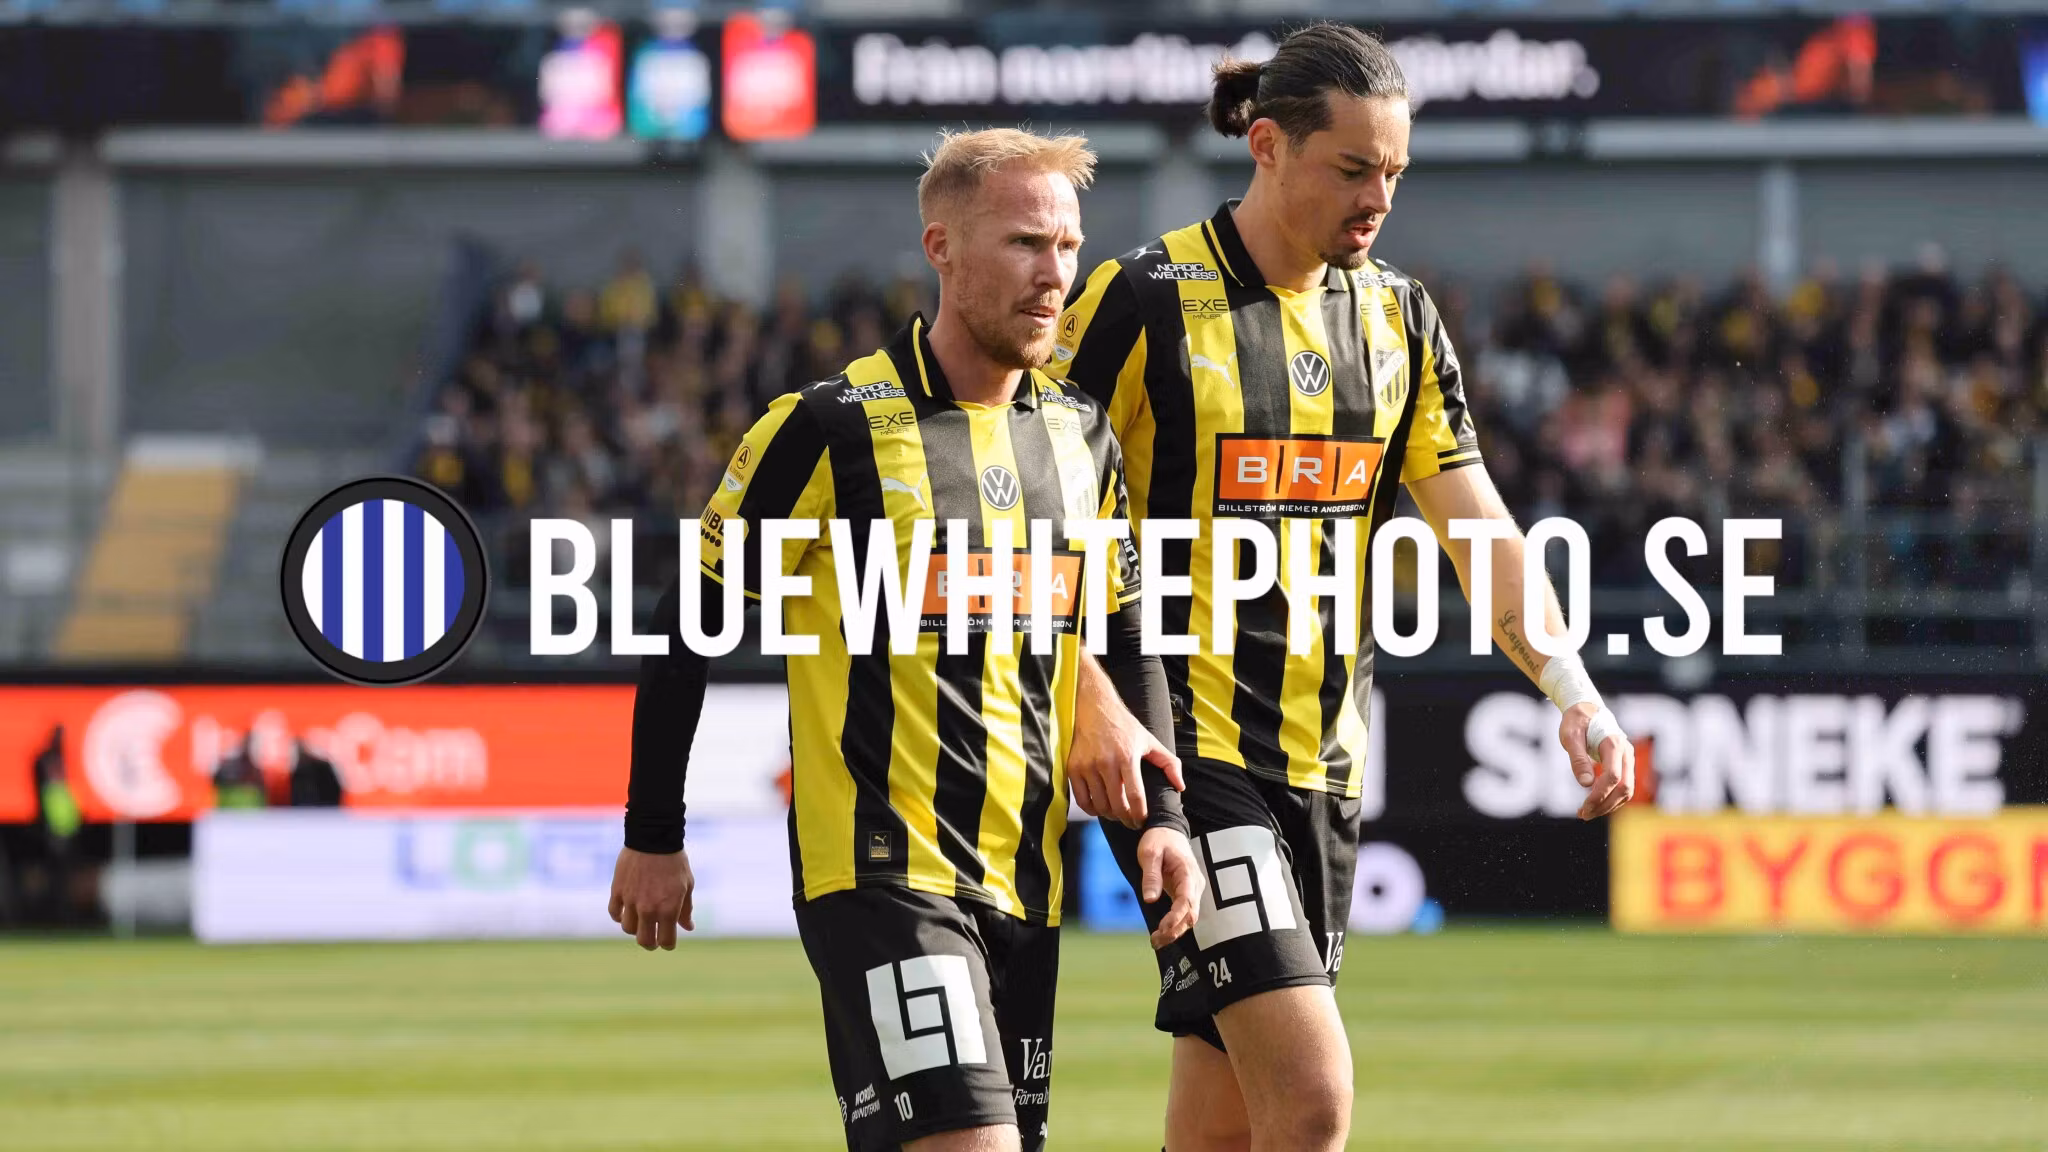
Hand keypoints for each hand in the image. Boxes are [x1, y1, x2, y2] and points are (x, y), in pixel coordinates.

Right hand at [609, 846, 694, 949]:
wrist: (654, 838)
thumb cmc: (675, 861)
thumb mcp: (686, 885)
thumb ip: (686, 909)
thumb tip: (688, 927)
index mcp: (668, 909)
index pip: (666, 941)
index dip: (668, 944)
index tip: (668, 941)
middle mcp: (648, 909)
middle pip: (644, 941)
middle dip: (650, 943)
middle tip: (653, 939)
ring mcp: (631, 901)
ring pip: (628, 929)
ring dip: (635, 928)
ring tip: (641, 921)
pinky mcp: (617, 891)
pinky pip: (615, 913)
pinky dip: (620, 915)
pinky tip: (627, 911)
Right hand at [1069, 656, 1183, 828]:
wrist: (1095, 708)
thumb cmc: (1124, 726)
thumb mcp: (1149, 741)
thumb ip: (1169, 763)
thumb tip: (1180, 786)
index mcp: (1127, 757)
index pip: (1135, 796)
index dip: (1139, 814)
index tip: (1142, 819)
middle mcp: (1106, 763)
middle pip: (1116, 805)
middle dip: (1126, 819)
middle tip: (1131, 822)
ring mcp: (1087, 766)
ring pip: (1099, 805)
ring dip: (1110, 815)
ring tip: (1117, 814)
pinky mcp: (1073, 768)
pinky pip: (1082, 799)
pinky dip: (1091, 809)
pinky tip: (1099, 808)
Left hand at [1136, 827, 1203, 948]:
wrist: (1168, 830)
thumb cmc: (1158, 840)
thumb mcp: (1149, 853)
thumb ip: (1151, 876)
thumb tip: (1150, 900)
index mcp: (1187, 872)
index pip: (1186, 900)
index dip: (1175, 917)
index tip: (1162, 928)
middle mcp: (1195, 884)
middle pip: (1190, 914)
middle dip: (1174, 930)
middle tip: (1155, 940)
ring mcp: (1193, 890)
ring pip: (1189, 917)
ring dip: (1174, 931)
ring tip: (1154, 941)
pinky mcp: (1187, 894)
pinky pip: (1184, 913)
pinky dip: (1174, 926)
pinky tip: (1160, 934)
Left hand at [1560, 702, 1634, 819]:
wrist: (1586, 708)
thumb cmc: (1576, 721)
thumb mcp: (1570, 737)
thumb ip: (1578, 759)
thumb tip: (1585, 784)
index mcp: (1613, 744)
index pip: (1612, 777)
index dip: (1599, 795)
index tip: (1582, 807)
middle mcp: (1626, 752)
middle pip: (1624, 788)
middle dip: (1605, 805)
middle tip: (1583, 815)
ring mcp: (1628, 758)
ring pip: (1627, 790)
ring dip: (1609, 805)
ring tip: (1586, 813)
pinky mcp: (1625, 764)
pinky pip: (1624, 786)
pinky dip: (1612, 799)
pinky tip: (1595, 804)